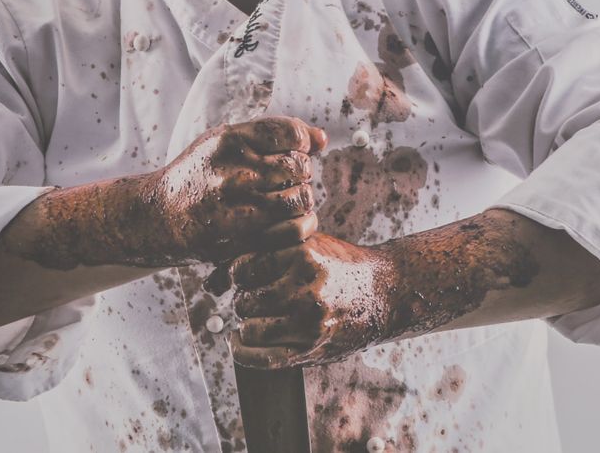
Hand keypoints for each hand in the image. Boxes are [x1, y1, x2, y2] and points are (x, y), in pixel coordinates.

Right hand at [134, 116, 325, 265]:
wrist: (160, 217)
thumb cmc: (200, 173)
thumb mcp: (226, 141)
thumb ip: (273, 134)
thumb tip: (322, 139)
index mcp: (229, 141)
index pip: (290, 133)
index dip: (301, 142)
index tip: (294, 150)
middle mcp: (234, 173)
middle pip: (299, 166)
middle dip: (301, 171)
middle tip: (287, 177)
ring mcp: (238, 209)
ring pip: (300, 198)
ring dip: (302, 198)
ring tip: (287, 197)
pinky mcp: (243, 240)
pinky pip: (293, 230)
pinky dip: (302, 225)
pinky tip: (291, 220)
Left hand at [221, 233, 400, 367]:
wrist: (385, 291)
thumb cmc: (340, 264)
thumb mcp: (310, 242)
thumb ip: (270, 249)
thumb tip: (213, 279)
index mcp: (302, 254)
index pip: (243, 267)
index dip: (239, 273)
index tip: (245, 276)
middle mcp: (306, 286)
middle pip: (245, 299)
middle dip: (244, 300)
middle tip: (254, 299)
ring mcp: (310, 320)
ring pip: (250, 327)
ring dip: (247, 324)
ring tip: (257, 318)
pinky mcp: (313, 346)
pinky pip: (265, 357)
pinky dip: (244, 352)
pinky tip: (240, 343)